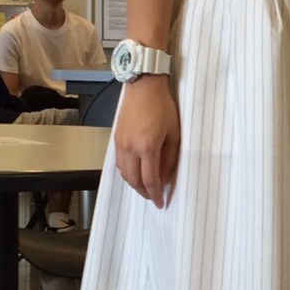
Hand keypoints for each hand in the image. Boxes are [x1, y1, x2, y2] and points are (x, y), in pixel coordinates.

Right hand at [114, 75, 179, 207]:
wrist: (143, 86)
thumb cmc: (162, 107)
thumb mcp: (174, 134)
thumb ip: (169, 159)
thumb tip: (164, 178)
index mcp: (147, 147)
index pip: (150, 180)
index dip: (155, 195)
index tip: (161, 203)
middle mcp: (130, 148)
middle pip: (134, 180)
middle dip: (144, 193)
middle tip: (154, 197)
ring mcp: (120, 144)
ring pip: (124, 173)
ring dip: (134, 184)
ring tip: (146, 188)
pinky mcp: (116, 139)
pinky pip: (119, 163)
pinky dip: (127, 172)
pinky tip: (136, 173)